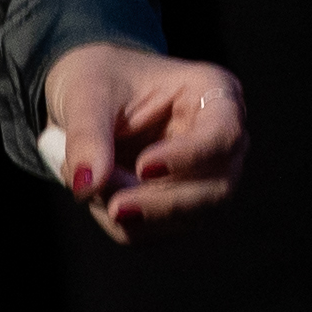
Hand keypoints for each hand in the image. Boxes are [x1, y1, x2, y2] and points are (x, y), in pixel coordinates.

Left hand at [39, 44, 247, 244]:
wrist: (89, 97)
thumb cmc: (98, 79)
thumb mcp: (86, 94)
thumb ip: (87, 136)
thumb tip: (87, 186)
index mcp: (211, 92)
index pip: (224, 135)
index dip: (190, 157)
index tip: (142, 167)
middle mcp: (218, 139)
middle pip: (217, 188)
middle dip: (161, 203)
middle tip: (111, 204)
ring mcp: (204, 177)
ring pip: (190, 219)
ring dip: (136, 215)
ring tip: (91, 184)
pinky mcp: (181, 206)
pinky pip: (157, 233)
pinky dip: (123, 223)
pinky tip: (98, 192)